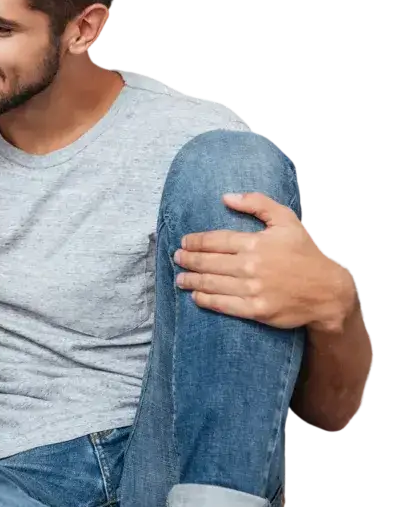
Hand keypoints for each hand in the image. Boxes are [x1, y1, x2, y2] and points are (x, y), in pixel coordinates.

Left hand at [174, 192, 356, 333]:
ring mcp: (253, 289)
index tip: (184, 242)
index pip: (215, 240)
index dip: (195, 242)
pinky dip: (206, 301)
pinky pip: (223, 305)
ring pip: (212, 284)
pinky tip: (195, 297)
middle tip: (177, 259)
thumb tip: (226, 197)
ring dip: (191, 281)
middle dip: (188, 260)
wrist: (329, 290)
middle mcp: (250, 266)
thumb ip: (257, 203)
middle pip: (208, 262)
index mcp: (255, 243)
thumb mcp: (287, 220)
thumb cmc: (305, 253)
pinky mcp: (256, 309)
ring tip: (180, 279)